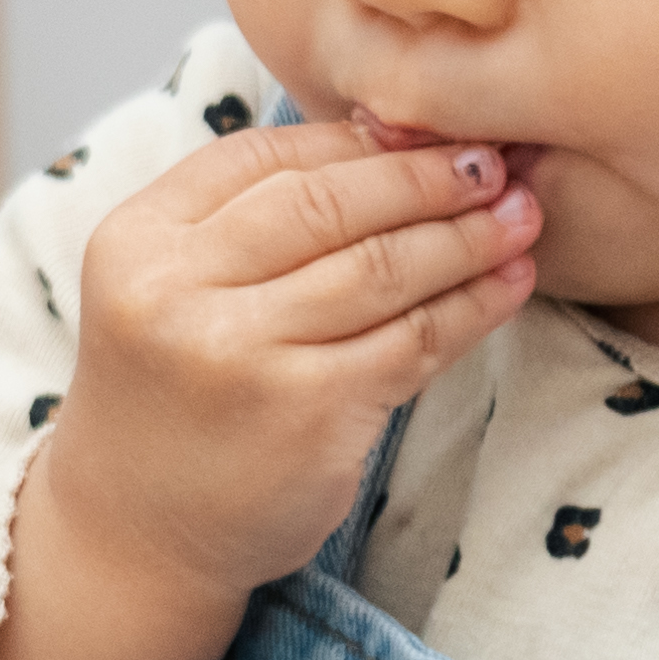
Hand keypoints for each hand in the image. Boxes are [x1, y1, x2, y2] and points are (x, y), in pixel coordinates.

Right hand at [32, 120, 540, 612]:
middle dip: (426, 177)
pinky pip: (412, 340)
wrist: (137, 528)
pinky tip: (509, 284)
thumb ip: (250, 217)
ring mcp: (242, 354)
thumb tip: (395, 134)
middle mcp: (177, 291)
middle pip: (330, 204)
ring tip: (522, 215)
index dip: (359, 141)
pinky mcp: (308, 413)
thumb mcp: (168, 286)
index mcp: (136, 239)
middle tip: (496, 163)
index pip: (264, 156)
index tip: (429, 132)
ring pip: (382, 267)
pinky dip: (473, 306)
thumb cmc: (172, 392)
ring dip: (467, 236)